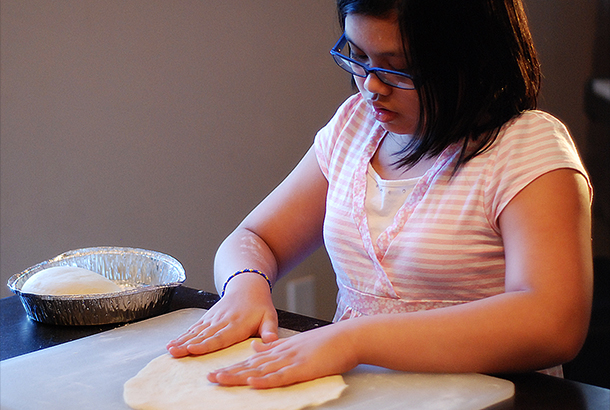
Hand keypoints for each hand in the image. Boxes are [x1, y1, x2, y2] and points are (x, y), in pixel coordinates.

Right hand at [166, 275, 277, 356]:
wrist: (248, 285)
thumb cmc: (260, 306)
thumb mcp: (270, 317)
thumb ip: (269, 331)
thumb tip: (272, 342)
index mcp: (238, 324)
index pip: (220, 337)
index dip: (206, 344)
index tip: (193, 349)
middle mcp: (222, 321)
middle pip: (203, 335)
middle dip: (188, 344)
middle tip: (174, 352)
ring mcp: (213, 319)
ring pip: (195, 331)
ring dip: (182, 340)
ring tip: (170, 349)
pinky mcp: (207, 318)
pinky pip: (194, 327)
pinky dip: (182, 335)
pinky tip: (172, 343)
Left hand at [207, 322, 358, 388]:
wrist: (348, 337)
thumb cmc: (326, 343)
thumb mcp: (296, 343)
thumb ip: (274, 347)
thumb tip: (255, 348)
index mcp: (280, 350)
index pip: (251, 362)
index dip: (233, 368)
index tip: (216, 373)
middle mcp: (282, 354)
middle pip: (251, 366)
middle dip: (229, 373)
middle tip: (209, 379)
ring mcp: (292, 360)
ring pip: (261, 370)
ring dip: (240, 376)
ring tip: (222, 380)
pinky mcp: (303, 368)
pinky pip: (281, 376)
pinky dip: (266, 380)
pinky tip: (253, 383)